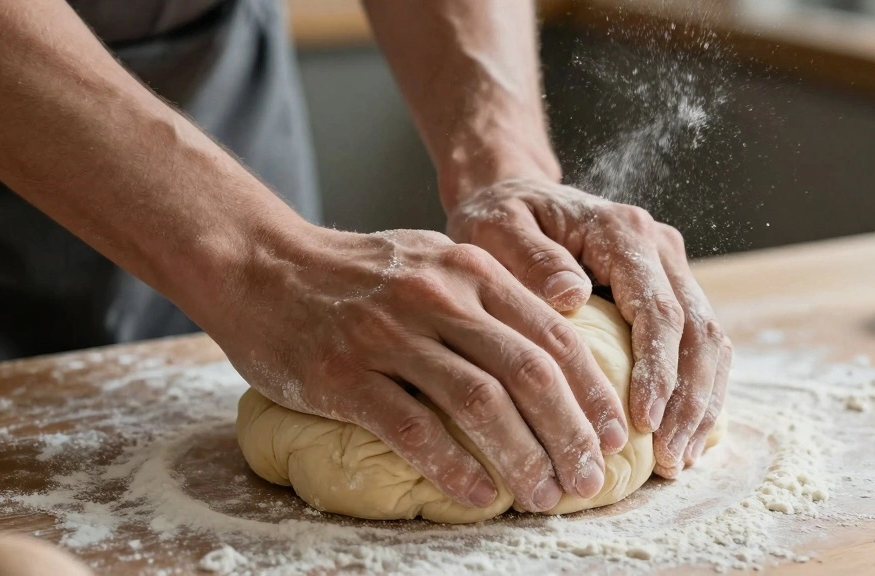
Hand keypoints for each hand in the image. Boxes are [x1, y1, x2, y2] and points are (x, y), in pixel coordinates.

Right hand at [206, 224, 629, 510]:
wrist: (261, 266)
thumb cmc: (352, 272)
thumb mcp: (428, 260)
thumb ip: (484, 294)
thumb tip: (546, 348)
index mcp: (467, 270)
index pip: (552, 333)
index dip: (593, 390)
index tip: (613, 433)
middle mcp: (437, 297)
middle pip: (528, 371)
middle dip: (571, 432)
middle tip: (589, 479)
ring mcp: (390, 335)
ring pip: (480, 403)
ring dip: (523, 457)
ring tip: (545, 496)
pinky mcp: (345, 375)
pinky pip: (413, 428)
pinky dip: (452, 466)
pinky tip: (476, 495)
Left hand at [447, 178, 731, 477]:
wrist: (510, 195)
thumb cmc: (498, 216)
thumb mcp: (497, 229)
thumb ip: (532, 259)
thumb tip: (573, 296)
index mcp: (623, 232)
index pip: (659, 310)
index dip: (658, 371)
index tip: (643, 422)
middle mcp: (659, 246)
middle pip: (698, 331)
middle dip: (689, 400)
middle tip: (669, 459)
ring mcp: (669, 268)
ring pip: (709, 341)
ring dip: (700, 403)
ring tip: (677, 459)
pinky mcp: (666, 290)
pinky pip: (697, 344)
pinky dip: (695, 391)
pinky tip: (679, 435)